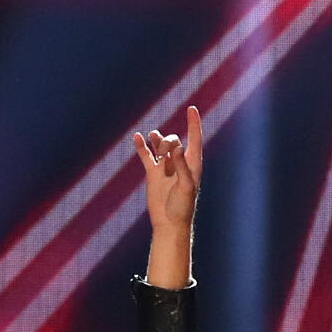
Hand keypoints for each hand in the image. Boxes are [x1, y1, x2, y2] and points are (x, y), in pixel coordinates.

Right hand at [131, 104, 203, 286]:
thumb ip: (181, 165)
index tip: (191, 108)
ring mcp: (165, 167)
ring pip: (160, 146)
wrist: (169, 223)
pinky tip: (137, 137)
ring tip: (153, 138)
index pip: (194, 139)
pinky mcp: (153, 174)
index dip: (194, 124)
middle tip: (165, 154)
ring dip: (156, 140)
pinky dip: (142, 146)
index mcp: (193, 164)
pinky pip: (146, 156)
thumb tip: (175, 147)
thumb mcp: (185, 186)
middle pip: (174, 141)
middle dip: (168, 142)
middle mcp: (179, 163)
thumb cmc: (183, 207)